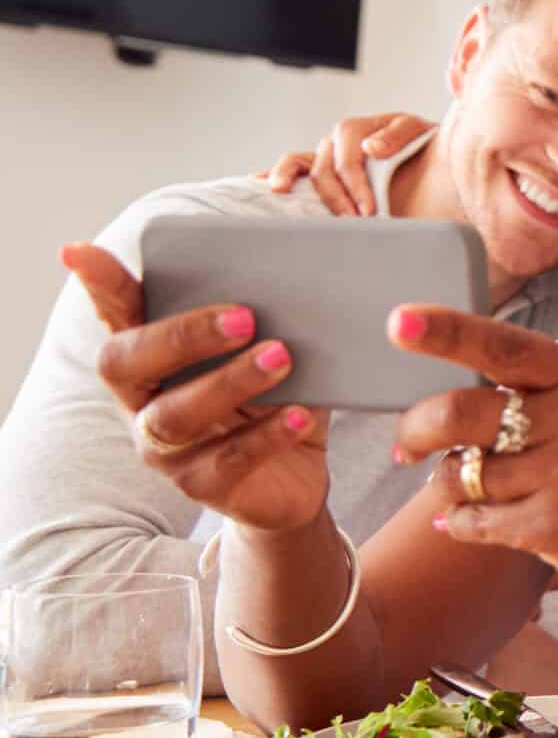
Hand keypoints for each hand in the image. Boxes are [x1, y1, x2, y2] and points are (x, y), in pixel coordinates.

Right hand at [63, 244, 331, 532]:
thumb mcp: (273, 355)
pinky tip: (298, 414)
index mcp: (152, 356)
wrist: (293, 479)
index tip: (78, 251)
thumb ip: (269, 323)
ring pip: (176, 414)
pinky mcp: (199, 485)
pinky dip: (266, 435)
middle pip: (129, 363)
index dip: (99, 285)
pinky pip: (226, 460)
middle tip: (245, 316)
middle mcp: (142, 400)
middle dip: (183, 336)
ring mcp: (163, 447)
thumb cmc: (274, 399)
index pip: (117, 313)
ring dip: (230, 381)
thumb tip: (294, 288)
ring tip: (281, 358)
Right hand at [262, 112, 434, 214]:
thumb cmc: (422, 145)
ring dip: (289, 178)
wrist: (426, 153)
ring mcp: (326, 152)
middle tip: (353, 222)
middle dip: (335, 197)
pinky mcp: (321, 166)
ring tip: (281, 191)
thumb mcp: (417, 132)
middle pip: (323, 167)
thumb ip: (398, 135)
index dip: (355, 185)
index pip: (347, 158)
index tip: (369, 211)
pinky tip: (259, 184)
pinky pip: (293, 167)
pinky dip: (275, 174)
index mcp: (360, 129)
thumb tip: (370, 148)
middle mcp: (338, 140)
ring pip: (299, 162)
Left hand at [384, 304, 557, 603]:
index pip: (502, 346)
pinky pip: (473, 520)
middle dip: (414, 430)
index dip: (445, 332)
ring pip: (461, 472)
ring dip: (448, 483)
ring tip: (468, 486)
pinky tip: (475, 520)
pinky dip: (462, 522)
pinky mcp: (557, 525)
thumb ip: (533, 388)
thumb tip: (439, 393)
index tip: (397, 322)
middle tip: (404, 446)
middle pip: (460, 413)